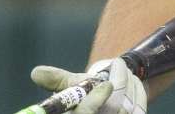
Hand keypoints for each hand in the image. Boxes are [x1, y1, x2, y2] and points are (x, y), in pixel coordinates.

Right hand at [30, 58, 146, 113]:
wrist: (104, 107)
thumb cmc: (82, 100)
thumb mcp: (70, 90)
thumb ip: (57, 81)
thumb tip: (35, 72)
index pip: (86, 113)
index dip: (95, 103)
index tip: (105, 84)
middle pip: (111, 109)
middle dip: (119, 83)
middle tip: (118, 65)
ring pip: (129, 107)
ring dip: (130, 84)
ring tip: (125, 72)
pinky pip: (140, 108)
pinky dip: (139, 92)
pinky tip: (135, 82)